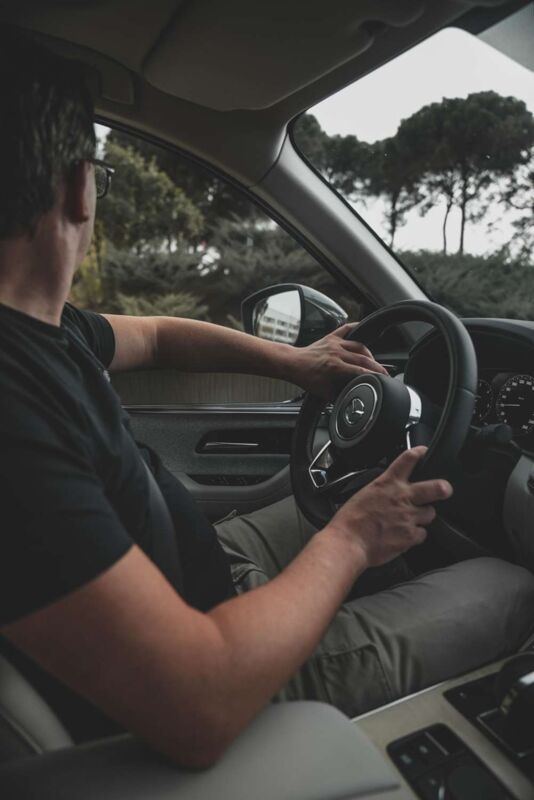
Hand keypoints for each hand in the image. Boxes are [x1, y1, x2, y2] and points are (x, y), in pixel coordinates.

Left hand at [291, 323, 387, 398]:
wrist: (293, 364)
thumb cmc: (306, 378)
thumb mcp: (324, 392)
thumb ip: (341, 394)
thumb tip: (354, 397)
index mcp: (334, 367)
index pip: (361, 370)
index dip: (375, 375)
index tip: (384, 380)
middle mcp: (336, 352)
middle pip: (364, 357)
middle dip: (377, 366)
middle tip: (385, 373)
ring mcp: (334, 342)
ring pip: (359, 345)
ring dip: (370, 353)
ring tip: (374, 362)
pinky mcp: (331, 336)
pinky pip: (348, 328)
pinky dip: (358, 328)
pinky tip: (366, 334)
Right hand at [326, 447, 452, 567]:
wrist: (348, 542)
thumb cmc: (350, 521)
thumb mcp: (364, 495)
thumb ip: (382, 491)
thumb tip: (389, 492)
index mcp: (387, 484)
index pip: (407, 460)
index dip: (419, 453)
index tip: (423, 452)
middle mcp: (401, 497)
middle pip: (435, 487)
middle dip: (443, 488)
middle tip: (445, 489)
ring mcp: (409, 516)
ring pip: (430, 513)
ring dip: (423, 516)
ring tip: (410, 521)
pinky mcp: (411, 536)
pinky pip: (422, 534)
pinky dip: (415, 536)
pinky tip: (404, 537)